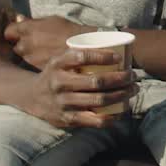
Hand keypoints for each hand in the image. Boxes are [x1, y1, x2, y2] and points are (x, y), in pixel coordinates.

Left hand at [5, 16, 94, 70]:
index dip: (13, 33)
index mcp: (28, 29)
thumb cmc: (69, 31)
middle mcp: (26, 44)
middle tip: (34, 44)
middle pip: (15, 46)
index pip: (8, 31)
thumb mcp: (52, 20)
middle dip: (22, 45)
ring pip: (23, 57)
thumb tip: (18, 18)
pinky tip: (47, 59)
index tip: (19, 33)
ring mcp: (31, 58)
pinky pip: (32, 65)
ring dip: (29, 55)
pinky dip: (37, 62)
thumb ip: (33, 21)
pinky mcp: (37, 69)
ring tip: (43, 52)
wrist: (83, 48)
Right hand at [20, 47, 137, 128]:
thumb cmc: (56, 74)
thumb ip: (80, 53)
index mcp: (58, 65)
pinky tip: (121, 111)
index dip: (102, 56)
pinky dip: (110, 117)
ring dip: (121, 95)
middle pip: (96, 82)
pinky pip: (93, 120)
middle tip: (133, 75)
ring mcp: (64, 103)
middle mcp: (60, 83)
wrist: (32, 97)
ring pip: (98, 100)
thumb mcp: (60, 60)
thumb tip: (115, 45)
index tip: (119, 56)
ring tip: (133, 90)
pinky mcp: (68, 119)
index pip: (82, 57)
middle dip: (120, 79)